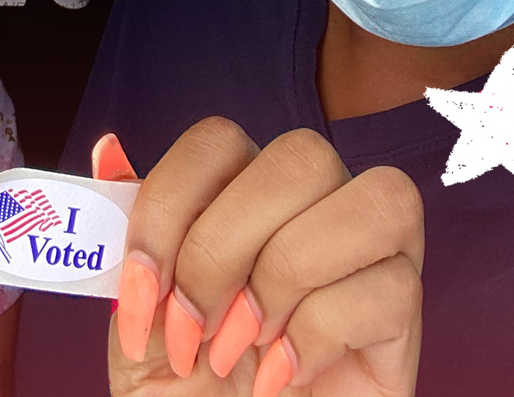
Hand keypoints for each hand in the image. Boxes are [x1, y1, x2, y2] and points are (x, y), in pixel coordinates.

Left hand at [100, 121, 422, 396]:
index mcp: (252, 200)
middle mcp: (321, 209)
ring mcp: (375, 258)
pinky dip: (314, 337)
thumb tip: (108, 151)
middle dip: (225, 247)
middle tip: (194, 331)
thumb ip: (130, 245)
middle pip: (301, 155)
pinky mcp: (406, 319)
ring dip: (284, 279)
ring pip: (372, 198)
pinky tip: (279, 381)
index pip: (220, 140)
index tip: (138, 292)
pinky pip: (387, 285)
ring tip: (241, 350)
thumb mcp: (142, 329)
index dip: (169, 207)